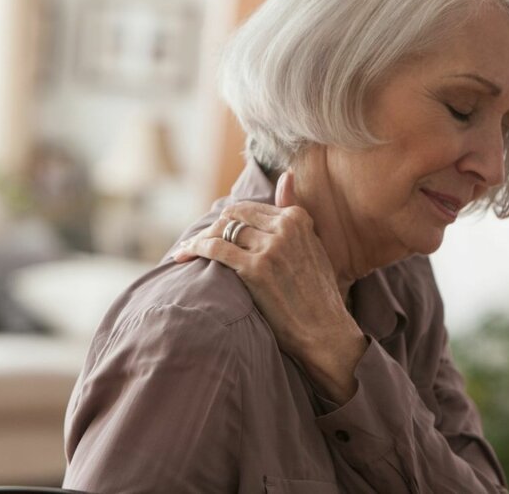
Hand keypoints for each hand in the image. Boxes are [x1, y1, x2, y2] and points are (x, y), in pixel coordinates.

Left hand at [173, 171, 366, 403]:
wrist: (325, 332)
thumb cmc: (317, 293)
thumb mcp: (313, 244)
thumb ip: (294, 210)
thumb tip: (287, 175)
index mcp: (298, 218)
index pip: (249, 208)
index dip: (227, 220)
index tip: (214, 231)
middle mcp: (285, 227)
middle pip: (233, 216)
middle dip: (212, 228)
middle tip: (197, 243)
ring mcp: (271, 247)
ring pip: (221, 230)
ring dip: (199, 240)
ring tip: (186, 252)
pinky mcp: (256, 269)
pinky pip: (215, 249)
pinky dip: (195, 249)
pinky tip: (183, 257)